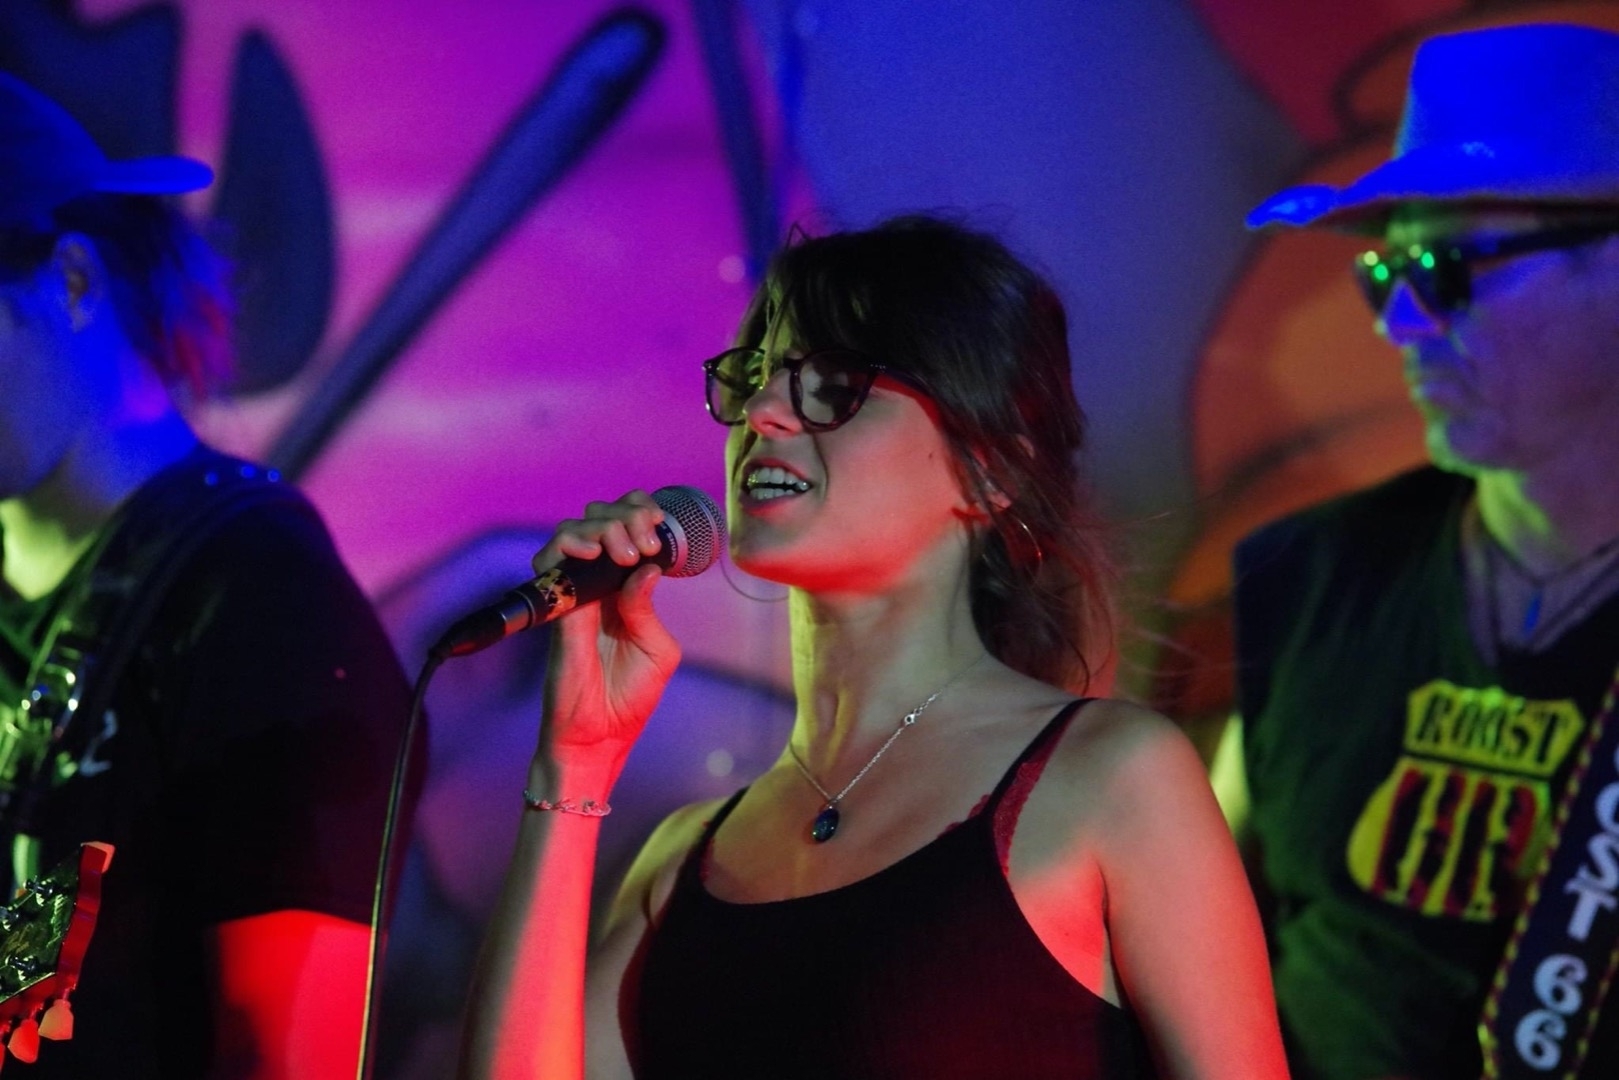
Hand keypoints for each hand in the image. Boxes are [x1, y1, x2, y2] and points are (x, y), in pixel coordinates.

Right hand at [533, 490, 681, 776]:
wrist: (598, 738)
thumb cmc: (629, 698)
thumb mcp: (658, 651)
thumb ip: (647, 608)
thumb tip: (646, 568)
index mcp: (627, 591)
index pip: (629, 531)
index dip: (641, 514)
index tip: (659, 524)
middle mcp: (599, 586)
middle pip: (600, 520)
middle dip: (626, 514)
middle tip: (644, 540)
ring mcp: (575, 594)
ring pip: (574, 532)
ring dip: (602, 526)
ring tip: (624, 550)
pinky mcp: (556, 607)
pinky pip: (550, 562)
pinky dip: (569, 544)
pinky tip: (593, 552)